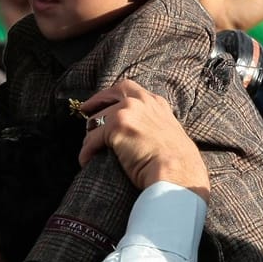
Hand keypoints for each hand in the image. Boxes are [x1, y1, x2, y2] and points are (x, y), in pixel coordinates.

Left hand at [77, 79, 209, 197]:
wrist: (176, 172)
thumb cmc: (177, 162)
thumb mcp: (170, 132)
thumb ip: (155, 124)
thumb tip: (143, 133)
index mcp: (155, 102)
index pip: (127, 88)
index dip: (109, 95)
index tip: (98, 103)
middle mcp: (140, 101)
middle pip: (108, 97)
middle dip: (94, 105)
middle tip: (85, 115)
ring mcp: (127, 112)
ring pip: (96, 121)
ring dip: (90, 136)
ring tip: (90, 150)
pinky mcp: (115, 127)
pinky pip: (91, 140)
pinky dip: (87, 152)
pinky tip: (86, 161)